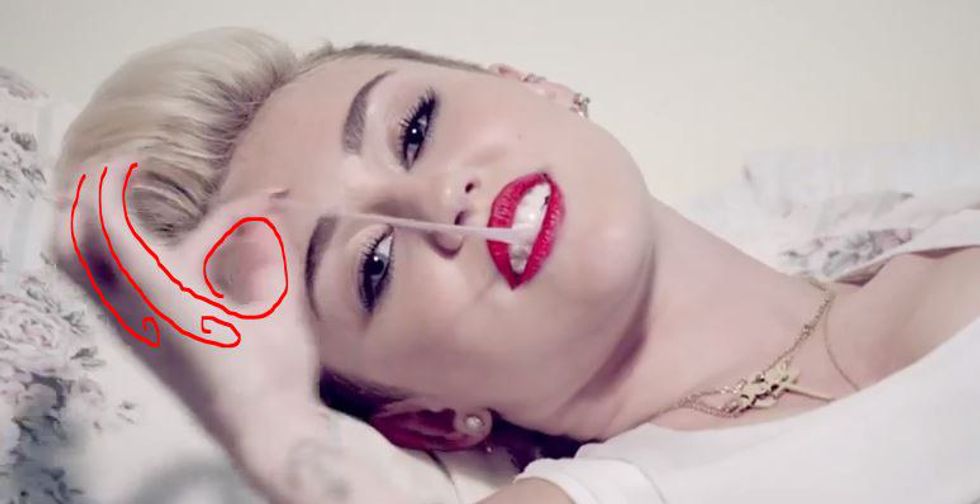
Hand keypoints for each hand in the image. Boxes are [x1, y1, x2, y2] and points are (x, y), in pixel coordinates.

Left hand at [51, 159, 414, 502]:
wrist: (264, 431)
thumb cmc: (274, 369)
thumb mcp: (278, 301)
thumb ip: (267, 247)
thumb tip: (271, 199)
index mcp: (160, 293)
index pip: (106, 224)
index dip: (112, 182)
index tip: (136, 160)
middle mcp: (130, 311)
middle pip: (71, 247)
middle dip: (85, 204)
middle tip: (118, 179)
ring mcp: (129, 331)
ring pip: (79, 274)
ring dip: (88, 232)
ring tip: (123, 207)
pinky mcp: (139, 344)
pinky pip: (102, 290)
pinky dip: (110, 258)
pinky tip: (152, 252)